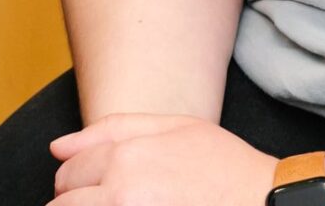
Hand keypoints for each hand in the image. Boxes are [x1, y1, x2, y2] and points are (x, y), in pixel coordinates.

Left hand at [49, 115, 276, 203]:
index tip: (93, 187)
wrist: (266, 205)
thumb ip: (113, 129)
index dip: (75, 180)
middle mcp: (121, 196)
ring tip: (121, 204)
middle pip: (65, 205)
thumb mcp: (176, 127)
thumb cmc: (225, 168)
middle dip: (75, 203)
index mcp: (125, 159)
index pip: (68, 174)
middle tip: (114, 200)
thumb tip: (58, 146)